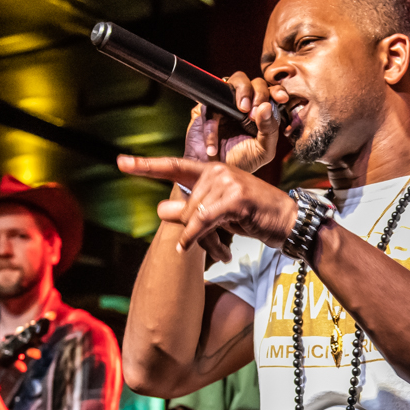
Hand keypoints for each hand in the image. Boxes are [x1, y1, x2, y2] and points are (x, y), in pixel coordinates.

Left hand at [117, 156, 298, 261]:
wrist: (288, 221)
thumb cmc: (254, 217)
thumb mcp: (219, 214)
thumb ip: (191, 210)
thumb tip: (160, 211)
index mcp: (212, 170)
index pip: (174, 166)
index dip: (147, 166)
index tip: (122, 162)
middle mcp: (217, 171)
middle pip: (183, 204)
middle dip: (191, 227)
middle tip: (214, 238)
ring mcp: (227, 182)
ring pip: (192, 214)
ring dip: (200, 235)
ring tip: (222, 243)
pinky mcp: (235, 198)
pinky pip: (203, 221)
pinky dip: (196, 236)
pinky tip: (193, 247)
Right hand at [184, 74, 283, 173]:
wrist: (215, 172)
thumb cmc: (241, 162)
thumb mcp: (263, 151)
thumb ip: (269, 130)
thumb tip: (266, 106)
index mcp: (262, 113)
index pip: (272, 94)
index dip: (278, 91)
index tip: (282, 98)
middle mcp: (245, 104)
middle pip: (254, 82)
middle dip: (258, 92)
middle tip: (255, 110)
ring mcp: (225, 104)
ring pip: (232, 82)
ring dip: (241, 91)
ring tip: (242, 110)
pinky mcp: (206, 109)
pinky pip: (210, 107)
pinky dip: (212, 127)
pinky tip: (214, 149)